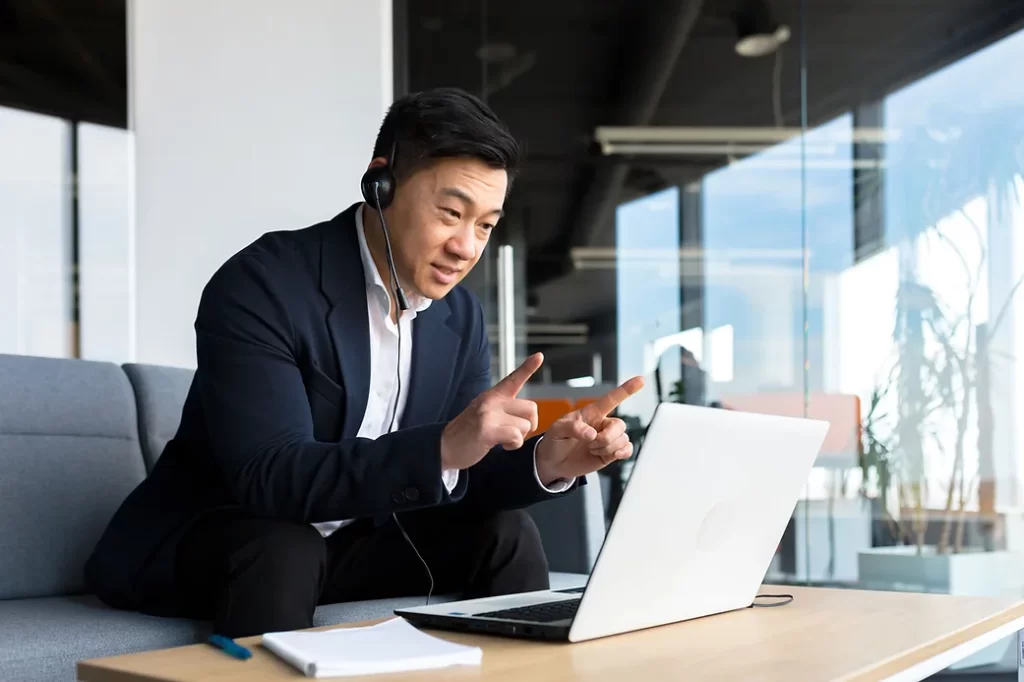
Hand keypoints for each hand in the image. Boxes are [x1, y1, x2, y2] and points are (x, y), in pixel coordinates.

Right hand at [440, 353, 542, 470]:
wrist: (445, 445)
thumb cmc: (469, 431)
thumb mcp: (485, 411)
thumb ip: (503, 407)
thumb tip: (527, 413)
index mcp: (493, 395)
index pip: (513, 378)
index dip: (528, 367)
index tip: (539, 356)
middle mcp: (491, 401)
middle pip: (531, 408)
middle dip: (528, 424)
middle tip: (514, 432)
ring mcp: (488, 414)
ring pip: (525, 425)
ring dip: (519, 437)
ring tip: (502, 439)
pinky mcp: (487, 430)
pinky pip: (516, 436)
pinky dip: (513, 445)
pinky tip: (501, 445)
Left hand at [535, 376, 644, 485]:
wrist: (554, 462)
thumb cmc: (554, 441)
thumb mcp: (556, 430)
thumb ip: (572, 427)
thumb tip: (592, 434)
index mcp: (591, 413)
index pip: (611, 399)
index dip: (626, 389)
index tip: (640, 380)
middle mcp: (602, 424)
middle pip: (619, 425)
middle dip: (606, 437)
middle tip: (590, 444)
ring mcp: (607, 439)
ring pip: (622, 439)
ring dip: (607, 448)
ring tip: (591, 450)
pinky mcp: (610, 453)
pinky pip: (627, 449)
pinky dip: (623, 453)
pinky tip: (612, 455)